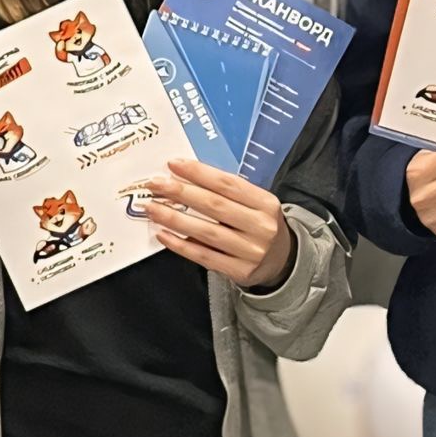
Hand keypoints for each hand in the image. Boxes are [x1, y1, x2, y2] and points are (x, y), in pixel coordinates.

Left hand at [143, 158, 296, 288]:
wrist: (283, 261)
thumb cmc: (260, 225)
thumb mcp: (256, 204)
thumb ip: (228, 194)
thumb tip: (185, 180)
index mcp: (266, 203)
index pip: (228, 183)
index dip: (199, 173)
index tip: (174, 165)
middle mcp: (260, 226)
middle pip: (214, 206)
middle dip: (181, 192)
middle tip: (155, 185)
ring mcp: (251, 251)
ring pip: (206, 232)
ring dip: (175, 219)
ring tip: (153, 208)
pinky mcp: (239, 271)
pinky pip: (204, 256)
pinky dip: (181, 245)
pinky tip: (164, 234)